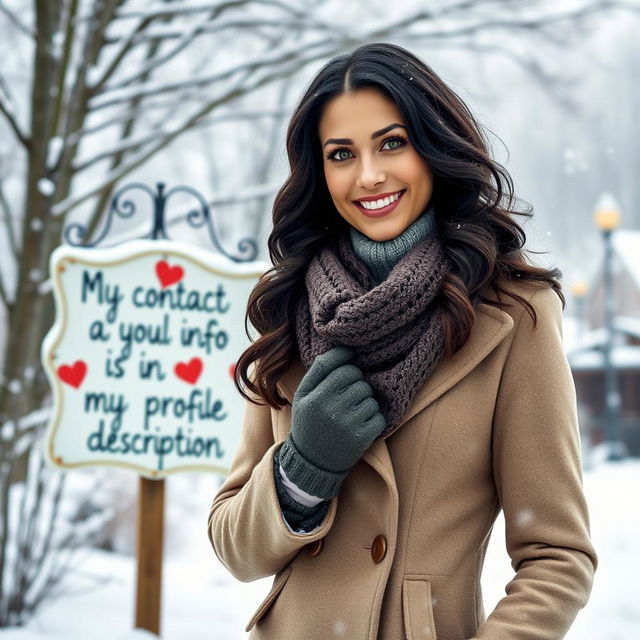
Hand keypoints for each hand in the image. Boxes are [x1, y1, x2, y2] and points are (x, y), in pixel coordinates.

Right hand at [278, 346, 385, 498]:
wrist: (312, 463)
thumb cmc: (309, 422)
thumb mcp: (303, 396)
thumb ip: (318, 371)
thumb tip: (343, 349)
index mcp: (314, 397)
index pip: (341, 368)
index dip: (348, 367)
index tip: (348, 372)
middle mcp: (330, 408)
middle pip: (358, 380)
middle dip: (357, 384)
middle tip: (348, 397)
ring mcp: (348, 423)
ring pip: (370, 397)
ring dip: (366, 402)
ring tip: (353, 413)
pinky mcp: (362, 437)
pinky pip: (379, 416)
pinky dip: (374, 419)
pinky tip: (360, 425)